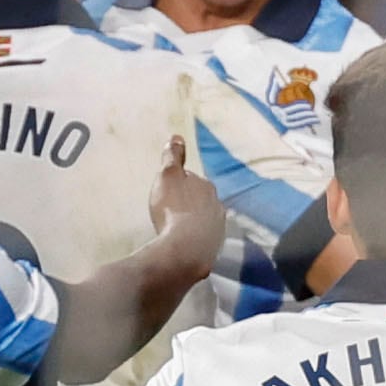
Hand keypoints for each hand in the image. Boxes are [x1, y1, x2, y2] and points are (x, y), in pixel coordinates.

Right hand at [148, 140, 224, 268]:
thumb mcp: (167, 177)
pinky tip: (183, 245)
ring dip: (192, 222)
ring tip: (175, 230)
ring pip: (203, 220)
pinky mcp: (214, 247)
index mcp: (205, 185)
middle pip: (200, 200)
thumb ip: (172, 157)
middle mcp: (217, 204)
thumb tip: (177, 137)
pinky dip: (194, 239)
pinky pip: (203, 239)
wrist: (186, 248)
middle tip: (170, 211)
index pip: (191, 179)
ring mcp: (218, 227)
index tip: (167, 192)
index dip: (178, 184)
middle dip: (188, 203)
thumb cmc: (173, 209)